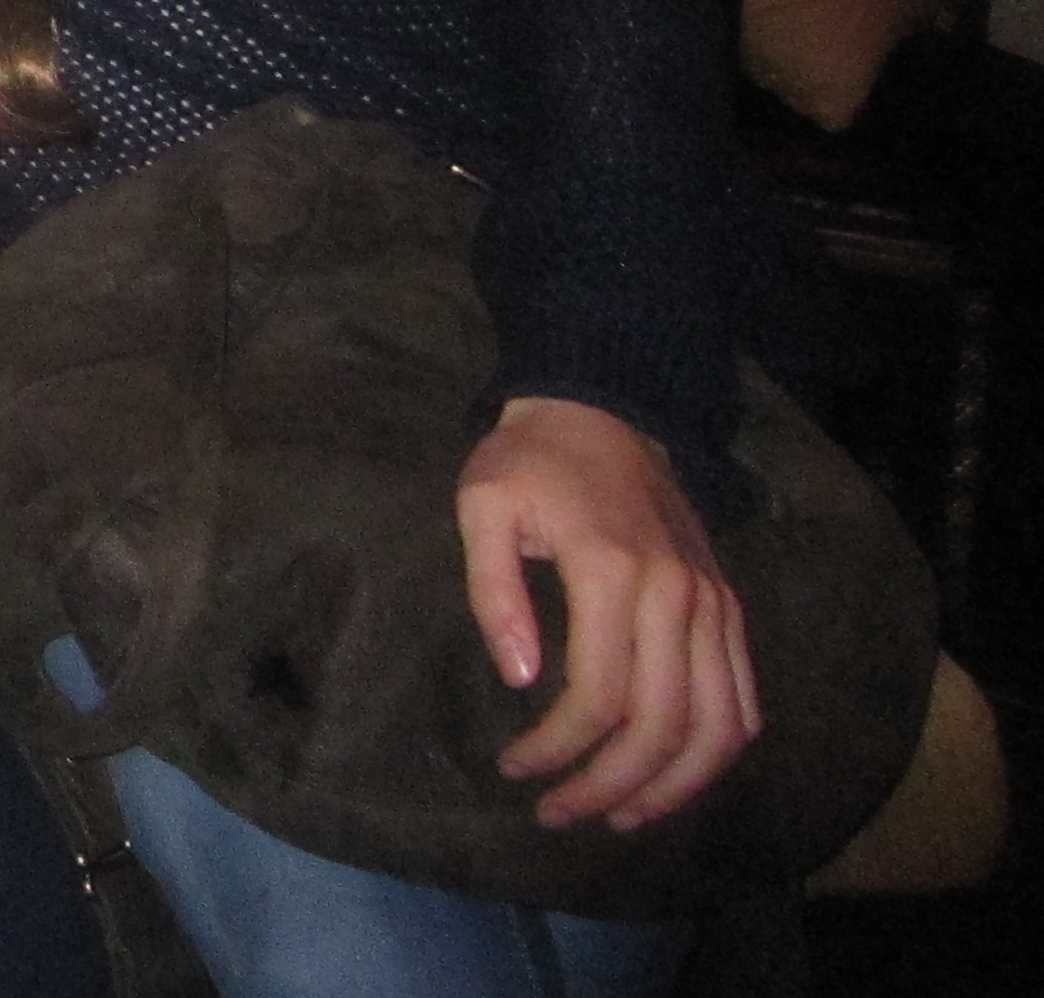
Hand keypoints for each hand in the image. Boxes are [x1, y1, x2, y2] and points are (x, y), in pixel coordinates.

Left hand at [457, 396, 760, 830]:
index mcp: (612, 571)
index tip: (515, 769)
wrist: (605, 409)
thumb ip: (493, 591)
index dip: (558, 747)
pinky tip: (674, 778)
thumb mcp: (483, 505)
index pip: (598, 695)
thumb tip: (519, 678)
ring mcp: (714, 604)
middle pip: (663, 725)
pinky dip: (717, 751)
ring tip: (621, 816)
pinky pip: (743, 699)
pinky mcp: (729, 608)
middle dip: (611, 785)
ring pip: (718, 727)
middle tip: (559, 813)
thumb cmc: (530, 461)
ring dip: (673, 787)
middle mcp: (679, 595)